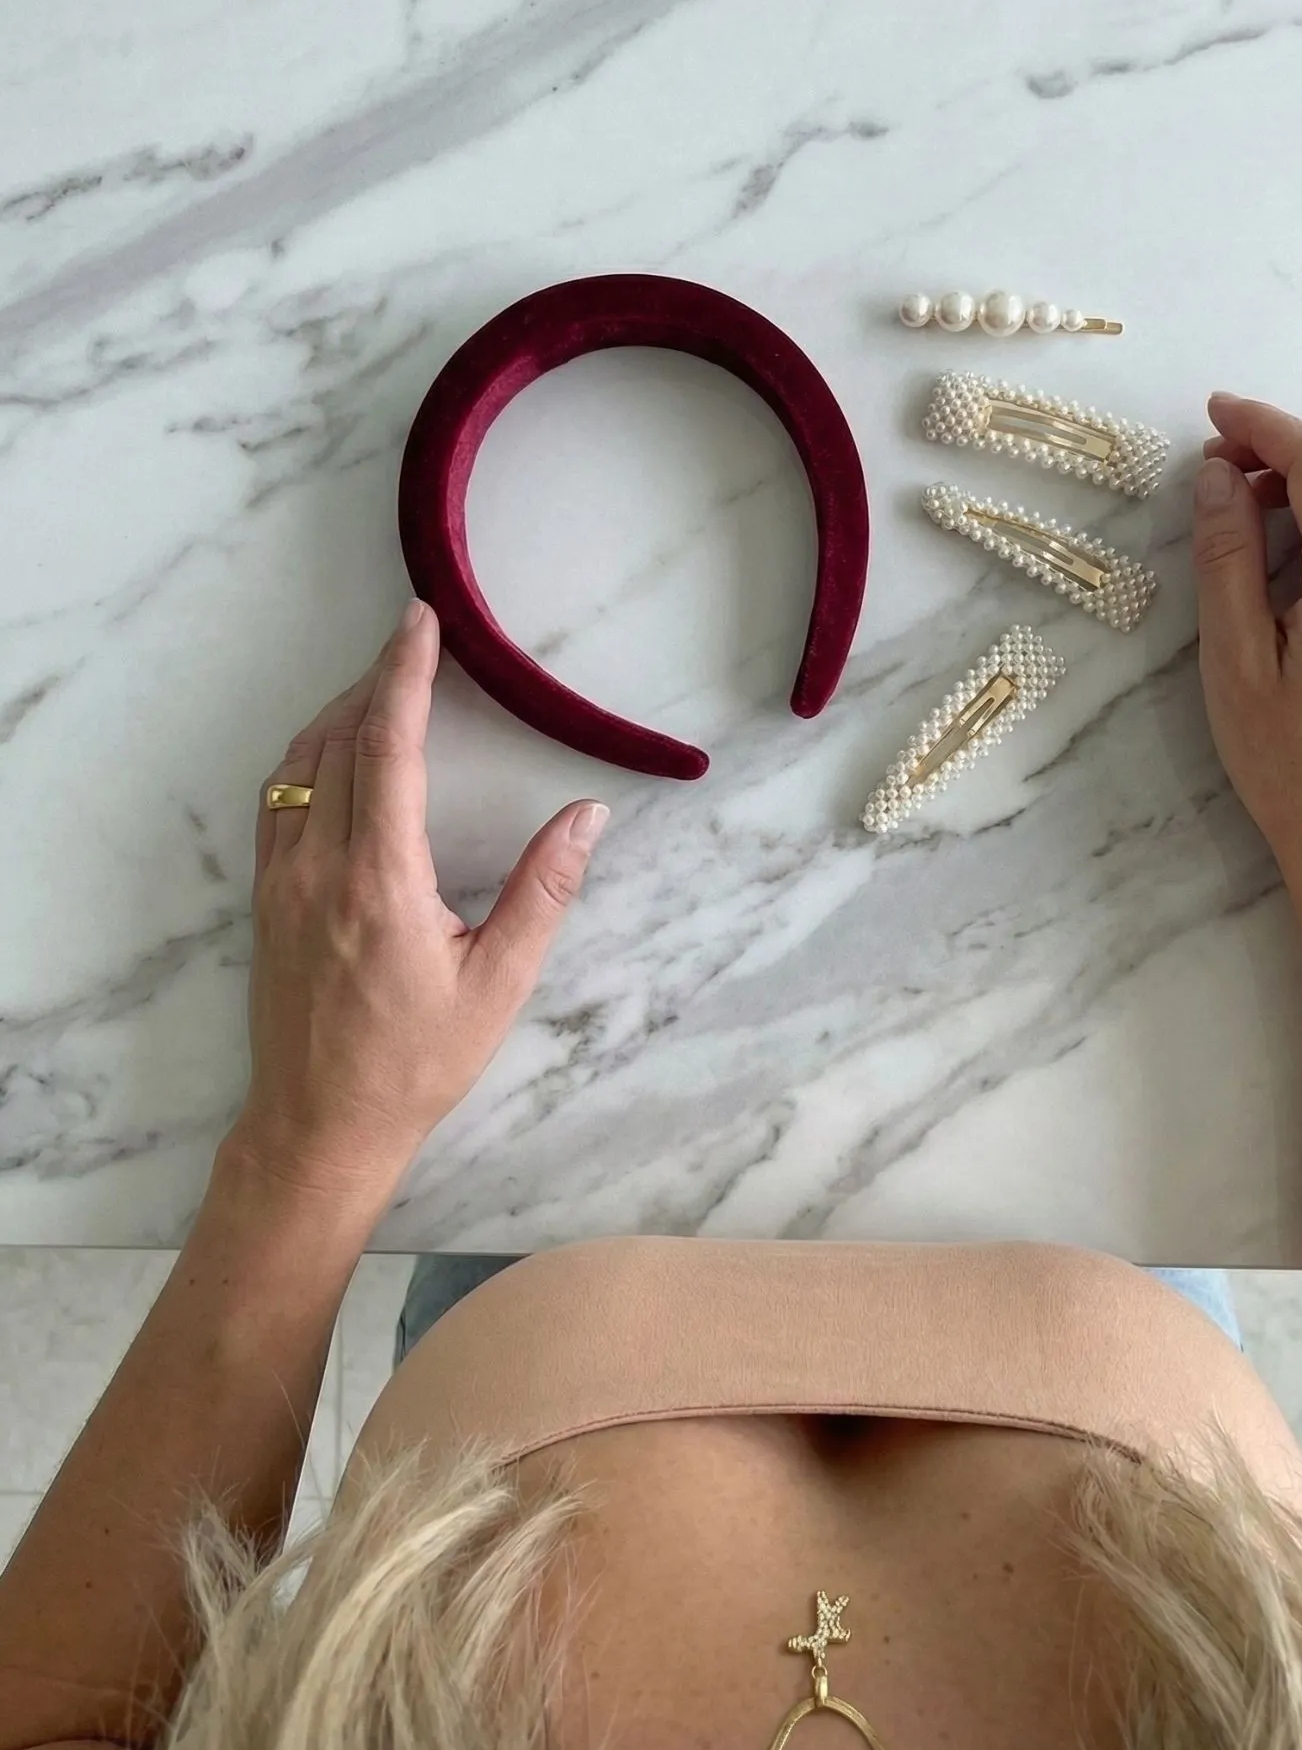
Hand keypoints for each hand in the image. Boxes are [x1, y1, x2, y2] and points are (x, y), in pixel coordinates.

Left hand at [231, 599, 608, 1203]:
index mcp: (379, 881)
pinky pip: (279, 802)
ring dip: (339, 714)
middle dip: (377, 680)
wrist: (319, 1127)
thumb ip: (543, 893)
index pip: (385, 749)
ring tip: (384, 686)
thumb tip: (587, 815)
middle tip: (416, 640)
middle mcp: (318, 868)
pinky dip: (310, 758)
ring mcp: (281, 882)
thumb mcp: (499, 985)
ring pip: (298, 765)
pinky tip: (338, 757)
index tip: (421, 622)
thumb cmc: (414, 1064)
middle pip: (338, 742)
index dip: (404, 676)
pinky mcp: (266, 900)